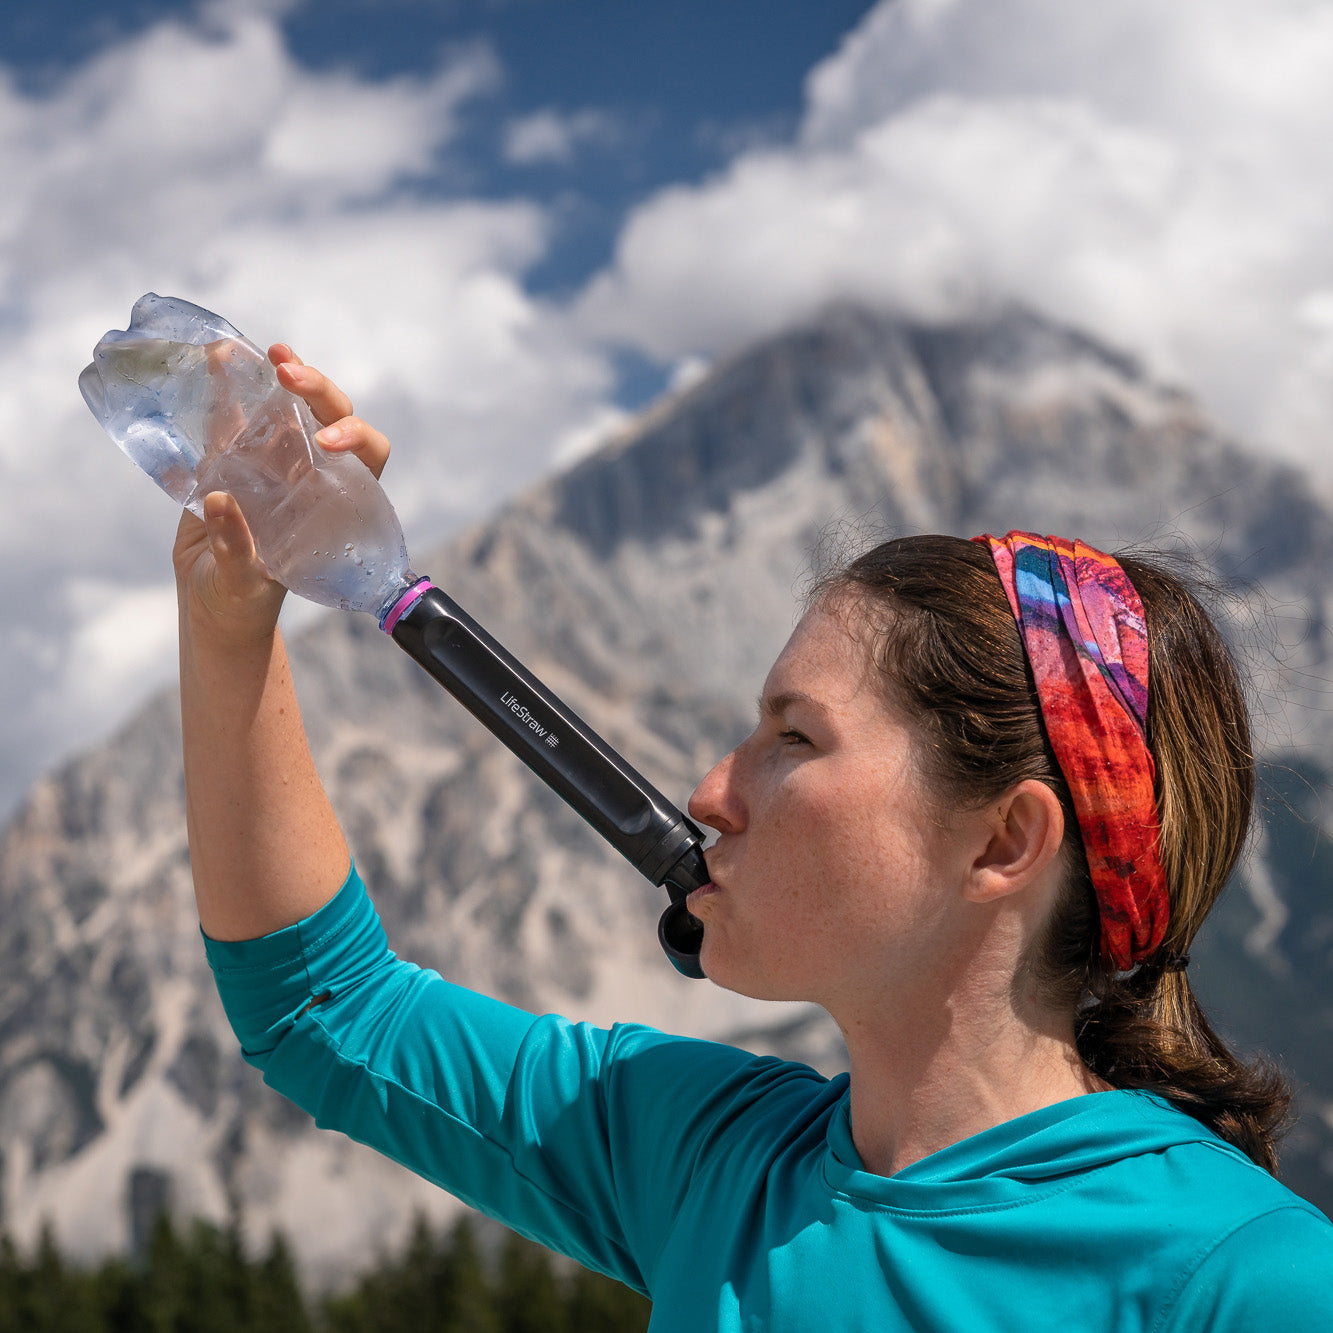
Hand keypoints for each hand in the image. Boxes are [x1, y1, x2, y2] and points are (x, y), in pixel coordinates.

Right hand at [174, 344, 393, 644]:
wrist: (212, 604)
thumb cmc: (242, 601)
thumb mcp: (243, 583)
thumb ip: (237, 548)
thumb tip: (219, 502)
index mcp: (337, 503)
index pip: (368, 456)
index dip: (356, 439)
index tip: (328, 442)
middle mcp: (312, 474)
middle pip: (330, 417)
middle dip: (316, 389)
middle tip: (286, 370)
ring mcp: (275, 463)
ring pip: (287, 408)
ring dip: (278, 376)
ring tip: (262, 351)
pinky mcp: (234, 460)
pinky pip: (237, 418)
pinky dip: (230, 390)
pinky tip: (219, 362)